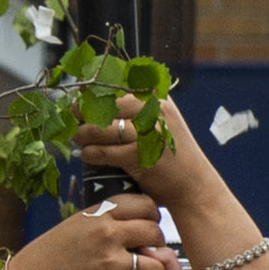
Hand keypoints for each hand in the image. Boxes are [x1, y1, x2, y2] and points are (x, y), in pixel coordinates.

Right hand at [2, 196, 169, 269]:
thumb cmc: (50, 255)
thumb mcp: (75, 225)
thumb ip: (103, 219)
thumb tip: (133, 216)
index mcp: (97, 214)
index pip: (144, 203)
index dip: (152, 215)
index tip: (149, 223)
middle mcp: (106, 234)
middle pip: (154, 231)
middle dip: (157, 242)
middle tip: (149, 250)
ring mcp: (110, 262)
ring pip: (157, 263)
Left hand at [75, 95, 251, 241]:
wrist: (194, 187)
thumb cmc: (171, 155)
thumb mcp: (159, 123)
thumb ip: (133, 108)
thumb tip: (88, 92)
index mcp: (159, 98)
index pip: (118, 82)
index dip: (94, 89)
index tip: (80, 96)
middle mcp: (156, 111)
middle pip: (106, 103)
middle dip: (84, 111)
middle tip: (74, 119)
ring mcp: (148, 133)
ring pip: (102, 128)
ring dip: (83, 134)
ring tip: (78, 139)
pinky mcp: (140, 156)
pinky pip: (104, 151)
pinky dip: (90, 153)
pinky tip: (86, 155)